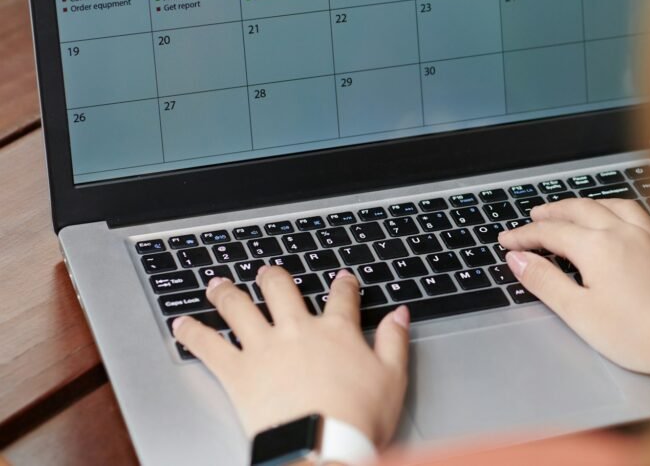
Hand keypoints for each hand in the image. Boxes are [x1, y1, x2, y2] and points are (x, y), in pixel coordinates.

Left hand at [172, 267, 409, 445]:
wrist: (321, 446)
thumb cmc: (357, 418)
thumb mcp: (392, 377)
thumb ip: (394, 341)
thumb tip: (400, 315)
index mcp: (336, 331)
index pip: (342, 297)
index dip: (343, 284)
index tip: (342, 279)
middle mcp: (297, 330)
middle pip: (281, 290)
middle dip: (273, 278)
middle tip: (266, 272)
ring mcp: (264, 348)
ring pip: (240, 308)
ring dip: (226, 293)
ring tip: (216, 284)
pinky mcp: (238, 372)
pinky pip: (209, 346)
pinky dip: (192, 333)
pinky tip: (180, 323)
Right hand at [499, 199, 649, 384]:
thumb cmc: (640, 335)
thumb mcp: (579, 313)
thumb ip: (546, 282)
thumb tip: (519, 260)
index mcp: (597, 246)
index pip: (550, 232)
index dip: (524, 235)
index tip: (507, 241)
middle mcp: (625, 232)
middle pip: (581, 209)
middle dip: (554, 211)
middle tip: (535, 215)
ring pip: (617, 205)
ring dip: (592, 204)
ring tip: (579, 209)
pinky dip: (642, 215)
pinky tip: (645, 218)